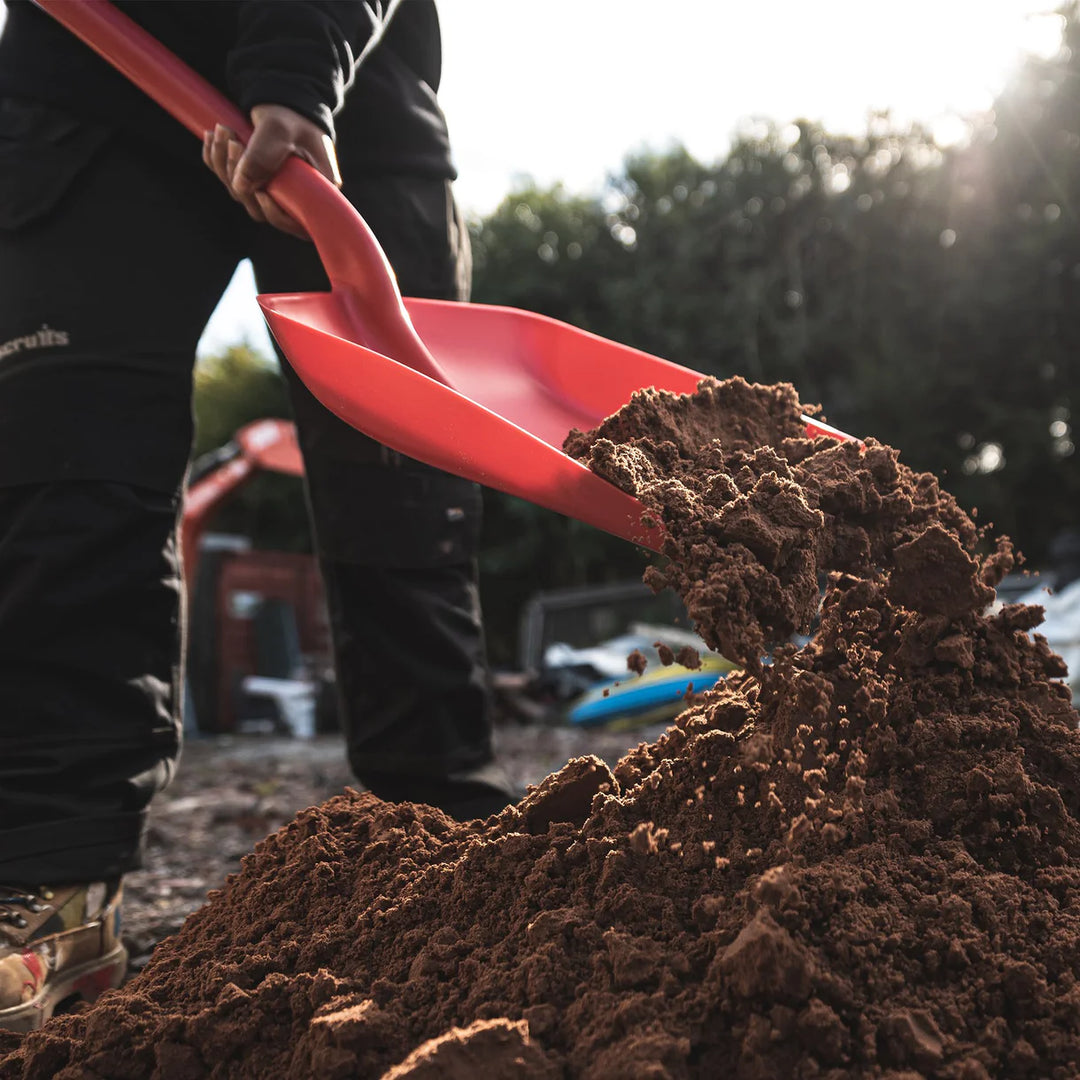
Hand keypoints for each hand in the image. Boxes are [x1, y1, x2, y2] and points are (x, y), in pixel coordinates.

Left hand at [202, 104, 341, 239]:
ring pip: (242, 194)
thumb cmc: (291, 114)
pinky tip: (212, 137)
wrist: (283, 97)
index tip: (261, 193)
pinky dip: (216, 160)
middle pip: (261, 208)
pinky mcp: (256, 179)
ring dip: (224, 164)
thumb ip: (262, 157)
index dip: (275, 214)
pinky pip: (231, 180)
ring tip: (222, 130)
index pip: (296, 221)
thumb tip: (241, 186)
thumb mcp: (278, 130)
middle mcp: (295, 195)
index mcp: (315, 190)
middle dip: (239, 178)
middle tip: (232, 142)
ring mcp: (273, 189)